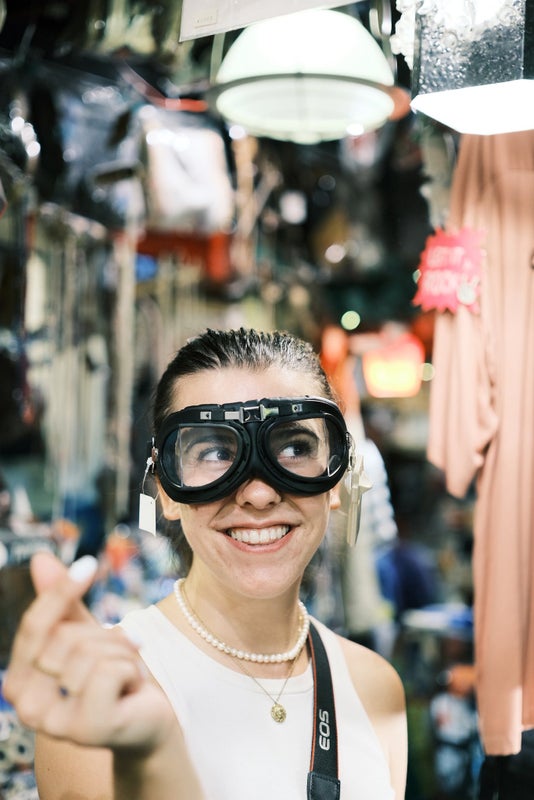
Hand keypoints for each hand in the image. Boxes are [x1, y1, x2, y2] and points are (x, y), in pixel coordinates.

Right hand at [4, 551, 175, 752]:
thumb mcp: (87, 635)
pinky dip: (131, 670)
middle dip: (105, 636)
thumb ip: (62, 604)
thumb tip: (40, 558)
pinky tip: (133, 690)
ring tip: (128, 675)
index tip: (89, 563)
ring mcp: (55, 724)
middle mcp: (27, 709)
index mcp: (19, 684)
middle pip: (65, 637)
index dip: (61, 591)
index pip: (34, 627)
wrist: (149, 721)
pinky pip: (110, 671)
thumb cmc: (114, 678)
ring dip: (123, 654)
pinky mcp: (86, 729)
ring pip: (90, 653)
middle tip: (121, 655)